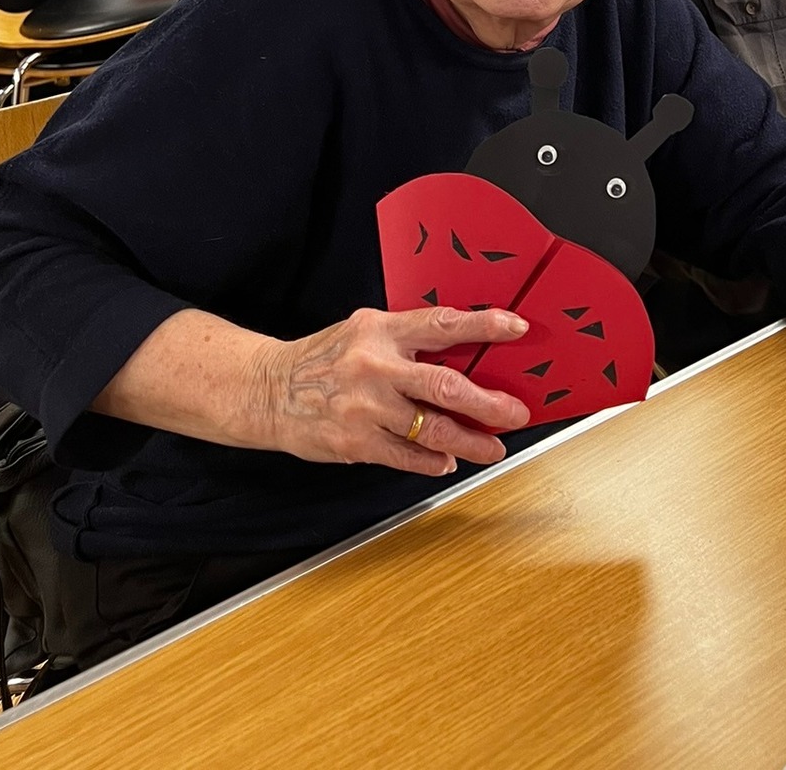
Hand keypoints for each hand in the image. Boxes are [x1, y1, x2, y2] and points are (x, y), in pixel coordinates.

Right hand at [259, 306, 532, 476]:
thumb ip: (407, 339)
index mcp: (382, 330)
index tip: (515, 328)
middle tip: (515, 413)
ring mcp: (366, 407)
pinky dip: (431, 461)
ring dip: (468, 441)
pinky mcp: (355, 442)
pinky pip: (405, 456)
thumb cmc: (325, 359)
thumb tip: (461, 354)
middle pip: (444, 385)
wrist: (269, 391)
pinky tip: (448, 461)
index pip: (441, 324)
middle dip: (487, 403)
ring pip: (431, 428)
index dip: (482, 326)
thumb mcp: (364, 330)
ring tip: (492, 447)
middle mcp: (376, 366)